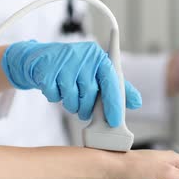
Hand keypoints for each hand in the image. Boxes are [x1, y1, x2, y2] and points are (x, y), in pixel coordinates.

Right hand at [2, 40, 141, 126]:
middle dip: (87, 108)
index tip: (115, 121)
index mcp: (99, 57)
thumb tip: (137, 102)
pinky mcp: (47, 70)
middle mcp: (84, 56)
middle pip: (90, 95)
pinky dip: (55, 98)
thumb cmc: (75, 69)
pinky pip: (55, 97)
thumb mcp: (97, 74)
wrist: (41, 59)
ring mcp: (64, 62)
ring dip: (70, 104)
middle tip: (83, 108)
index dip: (114, 103)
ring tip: (68, 94)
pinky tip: (55, 88)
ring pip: (72, 99)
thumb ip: (118, 88)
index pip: (111, 81)